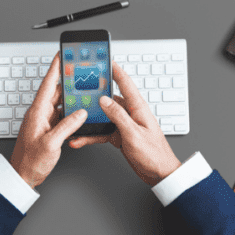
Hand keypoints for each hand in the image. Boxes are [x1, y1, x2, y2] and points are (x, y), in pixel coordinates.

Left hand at [11, 53, 87, 188]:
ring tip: (83, 90)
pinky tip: (79, 113)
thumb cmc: (30, 162)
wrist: (22, 176)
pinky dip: (70, 112)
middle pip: (56, 92)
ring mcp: (43, 121)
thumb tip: (79, 113)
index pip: (47, 84)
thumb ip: (67, 126)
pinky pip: (61, 115)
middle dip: (68, 81)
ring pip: (60, 103)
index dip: (55, 68)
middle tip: (79, 71)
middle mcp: (40, 114)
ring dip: (70, 98)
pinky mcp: (47, 129)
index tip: (61, 54)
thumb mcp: (51, 143)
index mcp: (37, 112)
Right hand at [69, 62, 180, 185]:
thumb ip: (118, 115)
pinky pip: (102, 131)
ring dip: (90, 119)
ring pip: (103, 116)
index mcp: (138, 108)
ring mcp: (124, 124)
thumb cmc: (154, 154)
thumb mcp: (133, 134)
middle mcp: (130, 113)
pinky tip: (81, 138)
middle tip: (80, 87)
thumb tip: (104, 100)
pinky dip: (91, 135)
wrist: (159, 174)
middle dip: (95, 94)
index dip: (115, 70)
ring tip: (76, 117)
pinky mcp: (119, 135)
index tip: (105, 60)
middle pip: (110, 98)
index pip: (125, 83)